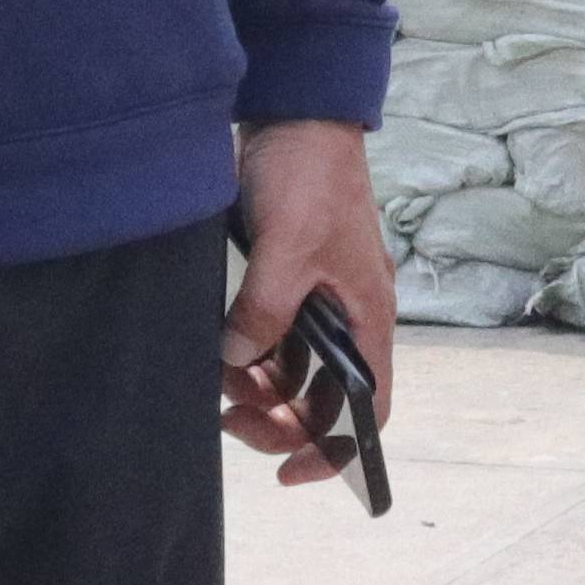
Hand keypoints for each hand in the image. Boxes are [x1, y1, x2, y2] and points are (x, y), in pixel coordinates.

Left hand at [221, 118, 398, 484]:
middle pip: (322, 399)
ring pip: (290, 372)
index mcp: (367, 315)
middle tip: (230, 419)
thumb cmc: (311, 175)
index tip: (290, 474)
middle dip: (279, 421)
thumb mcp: (289, 247)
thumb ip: (264, 310)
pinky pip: (269, 338)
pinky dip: (245, 354)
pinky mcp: (285, 278)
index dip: (337, 452)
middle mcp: (346, 315)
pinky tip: (218, 351)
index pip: (367, 409)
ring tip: (217, 380)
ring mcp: (316, 298)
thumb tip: (236, 360)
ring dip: (256, 388)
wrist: (296, 110)